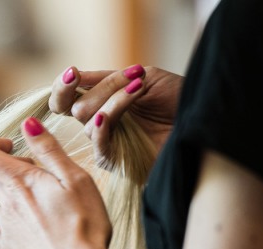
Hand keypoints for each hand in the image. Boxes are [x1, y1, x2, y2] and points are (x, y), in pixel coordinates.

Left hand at [0, 117, 114, 248]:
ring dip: (2, 190)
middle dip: (2, 164)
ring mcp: (2, 228)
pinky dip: (1, 215)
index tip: (13, 146)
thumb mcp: (75, 179)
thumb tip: (28, 124)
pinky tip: (21, 219)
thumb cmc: (85, 226)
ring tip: (30, 196)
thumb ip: (49, 149)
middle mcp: (4, 204)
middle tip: (30, 170)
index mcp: (20, 183)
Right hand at [49, 65, 182, 169]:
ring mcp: (106, 142)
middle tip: (131, 78)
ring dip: (115, 102)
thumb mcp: (141, 76)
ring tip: (141, 89)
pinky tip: (106, 118)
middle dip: (102, 90)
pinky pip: (99, 147)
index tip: (71, 74)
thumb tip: (73, 75)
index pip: (64, 99)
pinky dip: (102, 129)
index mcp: (100, 102)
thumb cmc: (176, 98)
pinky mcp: (116, 161)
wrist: (200, 119)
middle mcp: (99, 122)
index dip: (62, 88)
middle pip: (74, 109)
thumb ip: (105, 78)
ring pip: (89, 123)